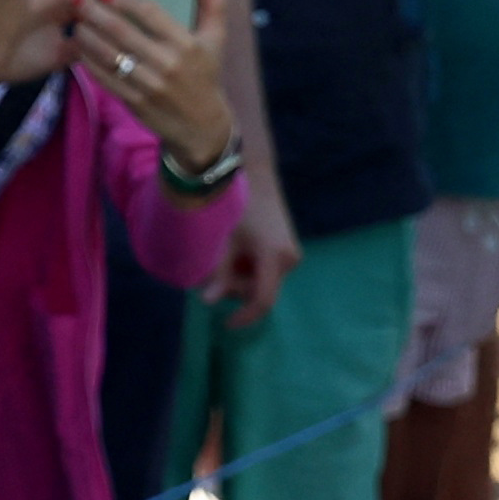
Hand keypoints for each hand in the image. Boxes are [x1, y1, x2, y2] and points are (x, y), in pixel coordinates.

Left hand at [66, 0, 230, 166]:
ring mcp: (149, 84)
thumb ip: (214, 4)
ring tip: (74, 20)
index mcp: (187, 44)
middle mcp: (168, 64)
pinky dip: (88, 59)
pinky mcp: (134, 102)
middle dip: (94, 11)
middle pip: (122, 31)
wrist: (202, 126)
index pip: (150, 12)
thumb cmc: (205, 75)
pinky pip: (104, 77)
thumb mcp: (216, 40)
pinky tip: (79, 45)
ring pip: (109, 54)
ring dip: (86, 34)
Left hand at [216, 196, 298, 327]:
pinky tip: (235, 249)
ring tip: (224, 252)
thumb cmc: (236, 204)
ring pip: (262, 281)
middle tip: (212, 270)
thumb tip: (207, 301)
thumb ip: (218, 272)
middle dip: (235, 288)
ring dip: (240, 277)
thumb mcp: (223, 240)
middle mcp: (289, 260)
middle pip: (260, 290)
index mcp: (275, 257)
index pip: (263, 300)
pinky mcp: (287, 249)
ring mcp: (291, 255)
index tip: (227, 324)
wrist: (256, 175)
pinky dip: (248, 267)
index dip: (245, 316)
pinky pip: (265, 270)